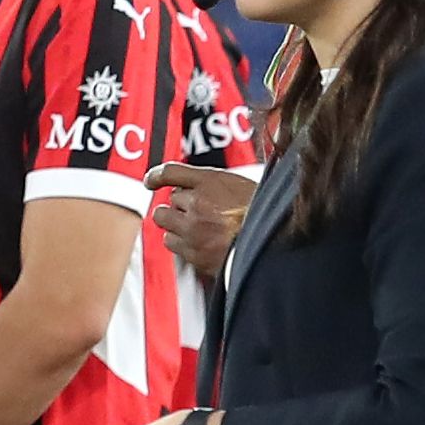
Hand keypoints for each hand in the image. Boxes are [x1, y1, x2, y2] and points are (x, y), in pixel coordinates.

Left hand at [147, 161, 256, 275]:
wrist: (273, 248)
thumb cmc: (266, 217)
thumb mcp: (247, 186)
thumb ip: (219, 184)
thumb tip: (199, 183)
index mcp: (212, 182)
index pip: (171, 172)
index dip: (157, 176)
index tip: (151, 181)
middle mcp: (198, 203)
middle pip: (171, 198)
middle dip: (182, 204)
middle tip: (199, 211)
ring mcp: (192, 229)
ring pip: (164, 219)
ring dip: (175, 221)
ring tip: (195, 226)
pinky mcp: (191, 251)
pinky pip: (170, 242)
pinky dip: (178, 240)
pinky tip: (195, 241)